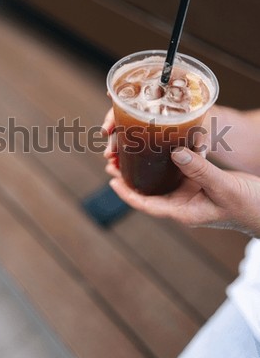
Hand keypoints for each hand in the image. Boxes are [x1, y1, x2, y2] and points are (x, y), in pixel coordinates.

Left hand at [102, 108, 259, 236]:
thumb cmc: (248, 205)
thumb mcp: (222, 187)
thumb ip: (200, 170)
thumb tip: (174, 152)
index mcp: (183, 211)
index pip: (147, 204)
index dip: (127, 194)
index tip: (111, 181)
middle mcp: (182, 202)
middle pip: (148, 191)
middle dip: (130, 178)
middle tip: (113, 161)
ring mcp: (190, 192)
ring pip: (161, 180)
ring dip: (144, 168)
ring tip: (128, 153)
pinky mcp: (199, 182)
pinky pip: (178, 170)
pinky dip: (166, 160)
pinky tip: (160, 147)